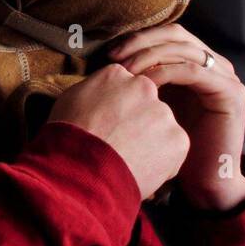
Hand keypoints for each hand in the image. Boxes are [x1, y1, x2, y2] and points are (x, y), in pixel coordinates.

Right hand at [48, 63, 189, 199]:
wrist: (79, 170)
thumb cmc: (67, 138)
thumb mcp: (70, 100)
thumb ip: (93, 91)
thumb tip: (99, 95)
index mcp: (116, 75)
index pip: (125, 87)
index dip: (117, 109)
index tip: (108, 124)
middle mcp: (144, 87)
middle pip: (146, 104)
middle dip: (137, 123)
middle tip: (118, 144)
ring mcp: (163, 113)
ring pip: (161, 128)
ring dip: (149, 142)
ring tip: (125, 161)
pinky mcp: (177, 139)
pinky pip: (172, 151)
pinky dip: (161, 164)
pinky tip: (138, 170)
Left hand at [108, 24, 244, 209]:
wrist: (203, 182)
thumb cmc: (171, 147)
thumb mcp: (152, 106)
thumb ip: (140, 81)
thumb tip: (108, 62)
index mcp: (197, 63)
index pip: (167, 34)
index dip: (138, 38)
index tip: (109, 53)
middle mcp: (215, 65)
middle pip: (176, 34)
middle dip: (142, 42)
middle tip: (115, 56)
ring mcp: (226, 77)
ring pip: (184, 49)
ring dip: (150, 55)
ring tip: (126, 71)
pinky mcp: (231, 92)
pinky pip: (194, 71)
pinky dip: (166, 72)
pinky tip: (145, 83)